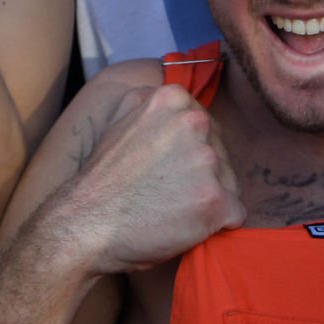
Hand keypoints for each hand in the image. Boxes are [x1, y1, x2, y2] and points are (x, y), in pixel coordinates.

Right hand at [55, 85, 245, 274]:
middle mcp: (195, 123)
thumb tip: (170, 98)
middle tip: (170, 191)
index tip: (170, 167)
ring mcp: (207, 161)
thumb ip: (150, 101)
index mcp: (173, 99)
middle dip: (203, 173)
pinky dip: (217, 224)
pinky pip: (235, 214)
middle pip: (220, 152)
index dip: (190, 150)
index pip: (205, 124)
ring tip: (175, 209)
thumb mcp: (118, 118)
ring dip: (209, 198)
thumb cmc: (102, 177)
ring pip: (229, 182)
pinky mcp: (216, 200)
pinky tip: (189, 226)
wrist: (88, 223)